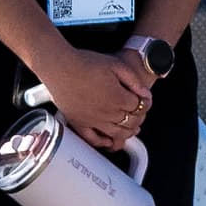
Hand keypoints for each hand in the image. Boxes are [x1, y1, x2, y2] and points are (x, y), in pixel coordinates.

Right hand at [43, 41, 151, 158]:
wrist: (60, 67)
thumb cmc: (85, 63)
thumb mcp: (116, 65)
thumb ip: (134, 81)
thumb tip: (146, 94)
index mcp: (118, 98)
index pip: (140, 107)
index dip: (145, 103)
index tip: (144, 100)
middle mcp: (107, 113)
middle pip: (131, 122)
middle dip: (139, 118)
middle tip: (139, 113)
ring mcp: (93, 121)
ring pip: (116, 134)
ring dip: (127, 132)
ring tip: (131, 128)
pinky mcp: (79, 123)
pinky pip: (93, 140)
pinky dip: (103, 143)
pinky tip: (108, 140)